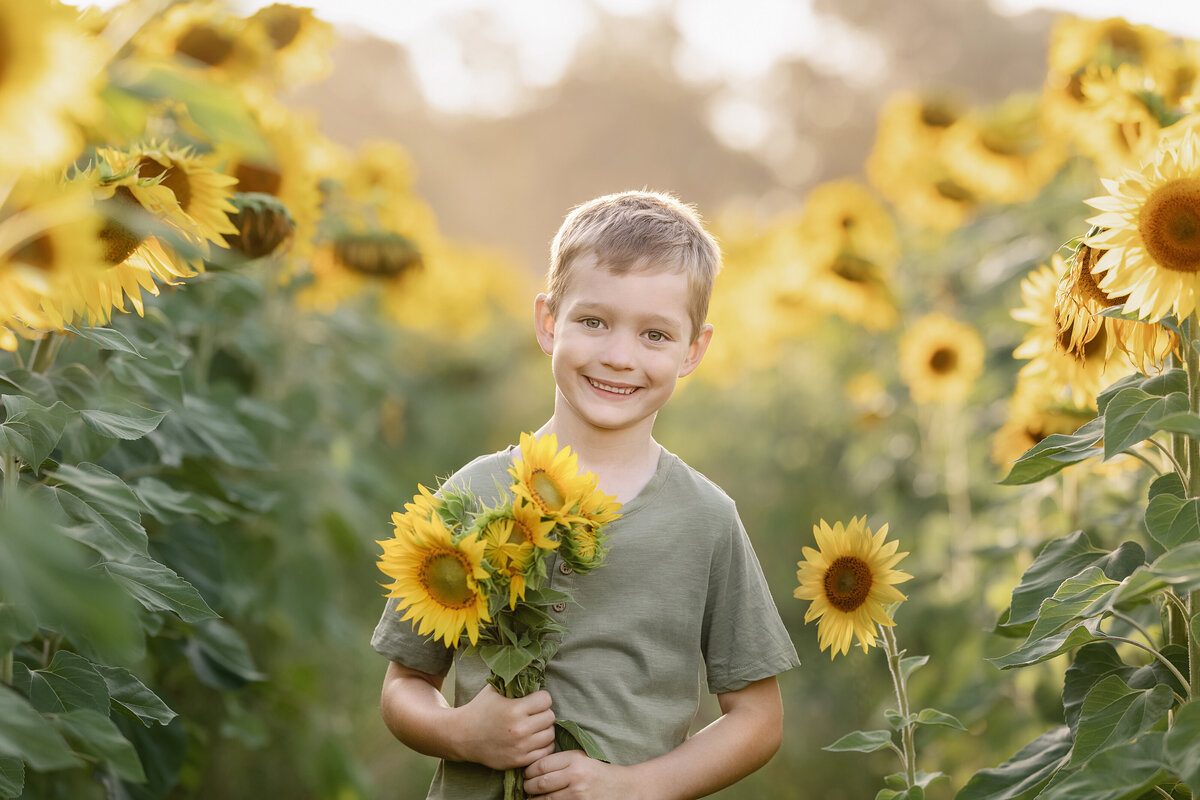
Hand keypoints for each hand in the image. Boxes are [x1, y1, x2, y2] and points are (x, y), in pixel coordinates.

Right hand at [451, 684, 555, 769]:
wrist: (462, 736)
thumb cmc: (480, 709)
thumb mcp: (495, 689)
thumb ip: (514, 681)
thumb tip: (533, 669)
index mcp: (514, 709)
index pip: (546, 700)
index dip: (541, 698)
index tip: (533, 700)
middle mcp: (519, 729)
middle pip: (550, 717)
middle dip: (543, 713)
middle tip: (533, 713)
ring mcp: (520, 747)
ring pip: (550, 734)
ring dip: (544, 729)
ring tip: (534, 726)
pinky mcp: (519, 760)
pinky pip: (545, 751)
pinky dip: (542, 744)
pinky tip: (533, 739)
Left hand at [523, 750, 639, 798]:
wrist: (623, 788)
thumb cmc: (598, 772)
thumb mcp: (581, 758)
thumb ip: (560, 761)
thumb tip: (532, 767)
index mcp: (574, 759)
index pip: (541, 765)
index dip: (529, 771)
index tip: (526, 774)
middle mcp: (576, 775)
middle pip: (540, 783)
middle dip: (528, 786)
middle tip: (526, 787)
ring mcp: (578, 794)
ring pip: (545, 799)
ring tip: (532, 797)